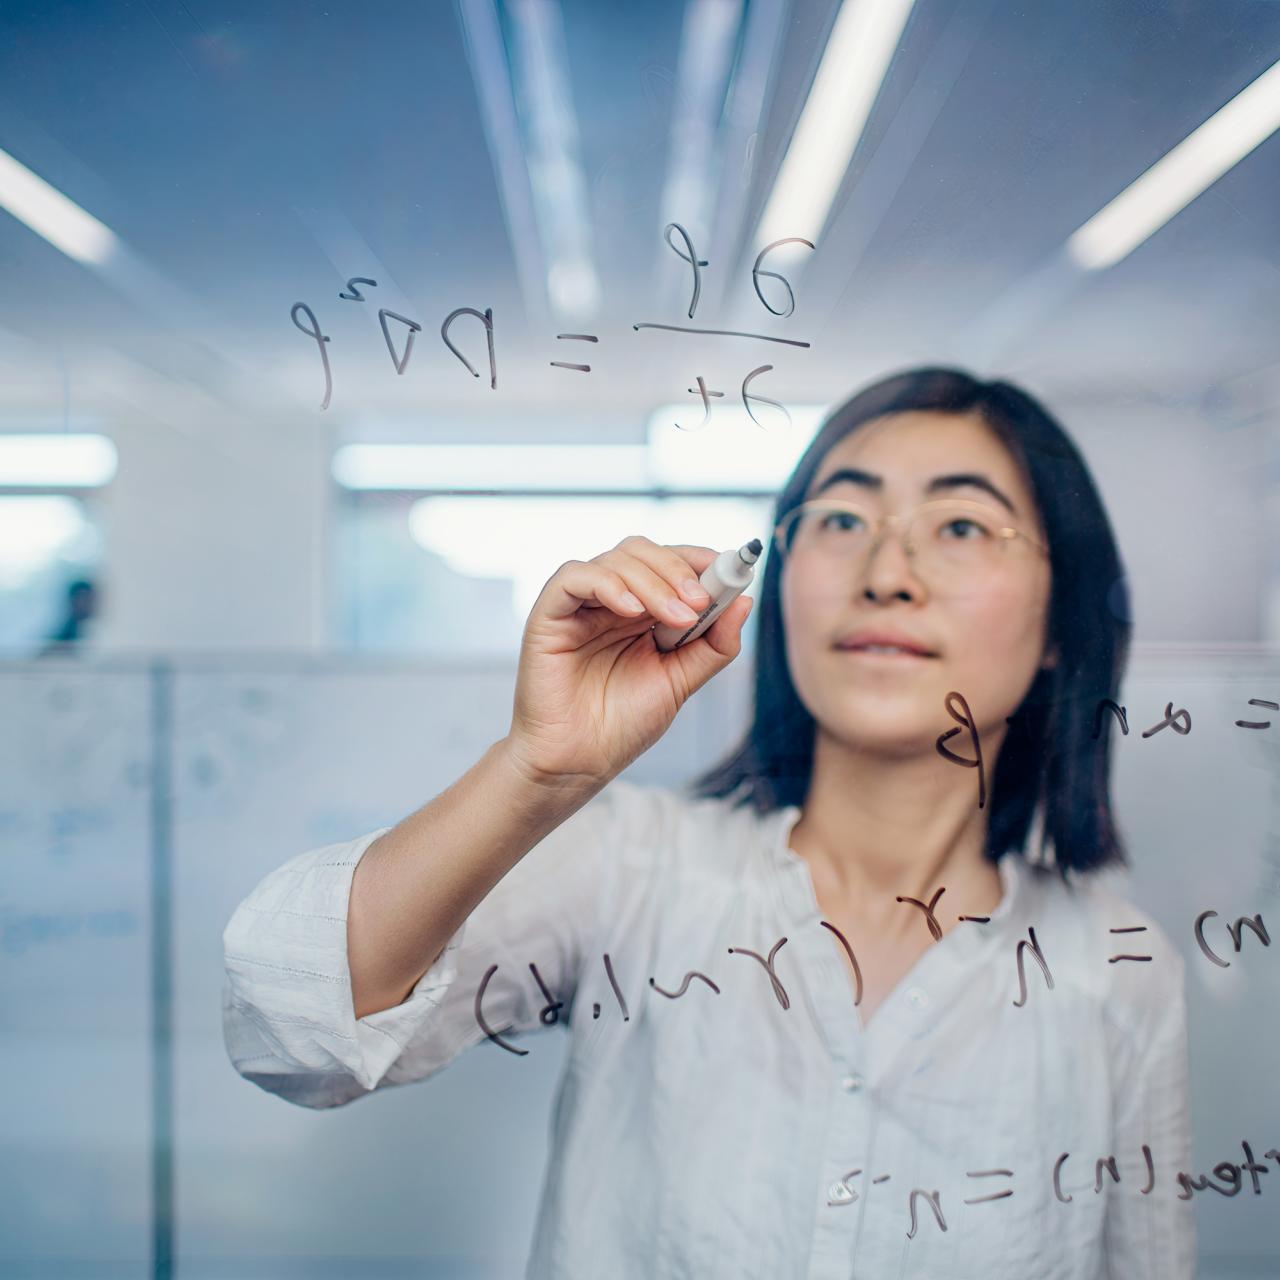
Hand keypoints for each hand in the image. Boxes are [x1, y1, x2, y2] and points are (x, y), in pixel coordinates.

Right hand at [504, 536, 752, 786]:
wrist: (579, 761)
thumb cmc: (623, 724)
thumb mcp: (682, 681)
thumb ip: (713, 644)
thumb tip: (744, 602)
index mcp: (641, 611)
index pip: (669, 562)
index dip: (699, 558)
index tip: (730, 569)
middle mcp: (611, 601)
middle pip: (642, 551)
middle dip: (678, 569)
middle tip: (700, 601)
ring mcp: (580, 605)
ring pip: (615, 559)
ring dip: (654, 582)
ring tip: (677, 619)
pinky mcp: (550, 614)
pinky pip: (574, 577)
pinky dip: (609, 584)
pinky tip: (632, 611)